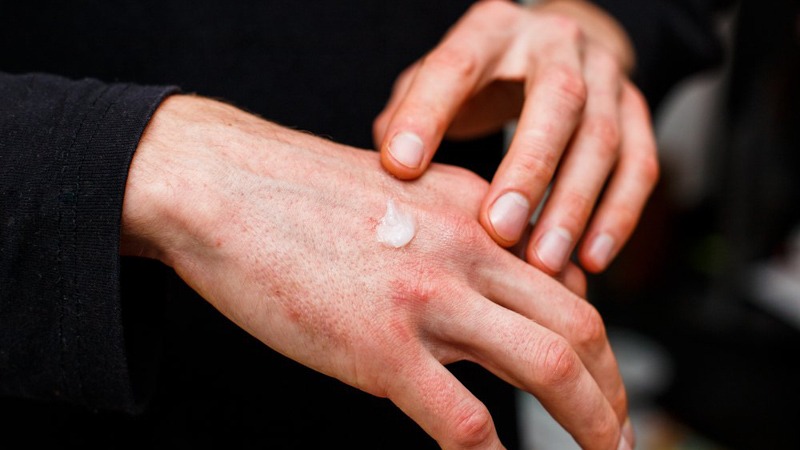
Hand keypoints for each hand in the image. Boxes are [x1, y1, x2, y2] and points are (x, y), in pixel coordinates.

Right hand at [122, 95, 631, 448]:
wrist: (223, 186)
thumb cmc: (298, 193)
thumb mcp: (399, 196)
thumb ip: (450, 238)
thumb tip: (478, 294)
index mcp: (473, 213)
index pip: (565, 280)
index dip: (590, 337)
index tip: (592, 374)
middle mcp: (468, 250)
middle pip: (581, 326)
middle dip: (614, 389)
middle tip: (621, 432)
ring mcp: (429, 300)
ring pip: (549, 368)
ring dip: (590, 424)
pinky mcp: (381, 348)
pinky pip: (464, 421)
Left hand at [374, 0, 658, 275]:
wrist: (549, 48)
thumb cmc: (478, 79)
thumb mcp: (435, 85)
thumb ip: (408, 122)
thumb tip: (387, 185)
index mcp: (490, 30)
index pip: (456, 66)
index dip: (428, 115)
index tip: (401, 168)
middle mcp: (555, 43)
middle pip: (556, 99)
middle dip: (529, 168)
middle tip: (500, 230)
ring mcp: (606, 73)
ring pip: (603, 137)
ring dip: (576, 205)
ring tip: (544, 263)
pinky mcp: (637, 109)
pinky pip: (640, 164)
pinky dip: (618, 215)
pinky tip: (591, 259)